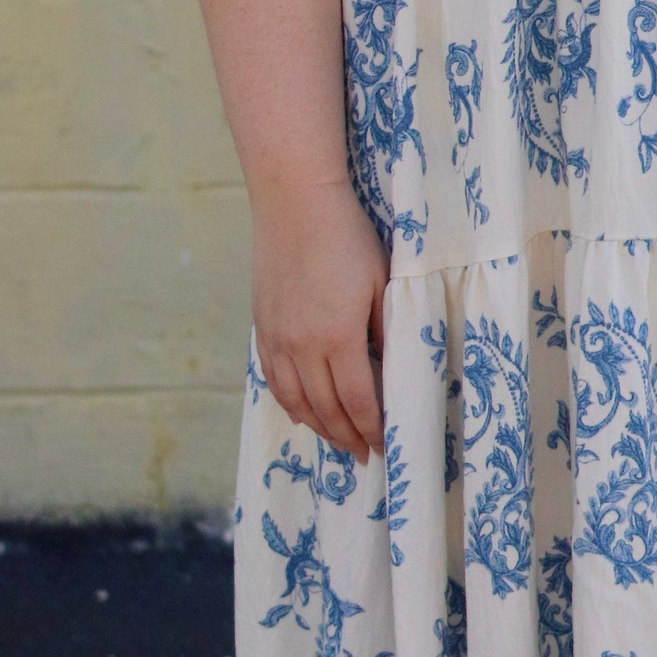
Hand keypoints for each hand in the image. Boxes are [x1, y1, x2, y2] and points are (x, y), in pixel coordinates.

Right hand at [250, 178, 388, 460]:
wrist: (295, 201)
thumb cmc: (348, 237)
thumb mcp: (382, 284)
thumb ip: (387, 331)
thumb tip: (394, 372)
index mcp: (338, 336)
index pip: (357, 400)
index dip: (372, 428)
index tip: (384, 445)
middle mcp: (302, 345)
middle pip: (325, 409)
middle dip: (348, 437)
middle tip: (366, 455)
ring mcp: (277, 338)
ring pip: (296, 401)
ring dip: (319, 428)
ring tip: (339, 441)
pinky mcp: (262, 327)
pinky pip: (274, 380)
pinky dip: (290, 403)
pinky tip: (303, 414)